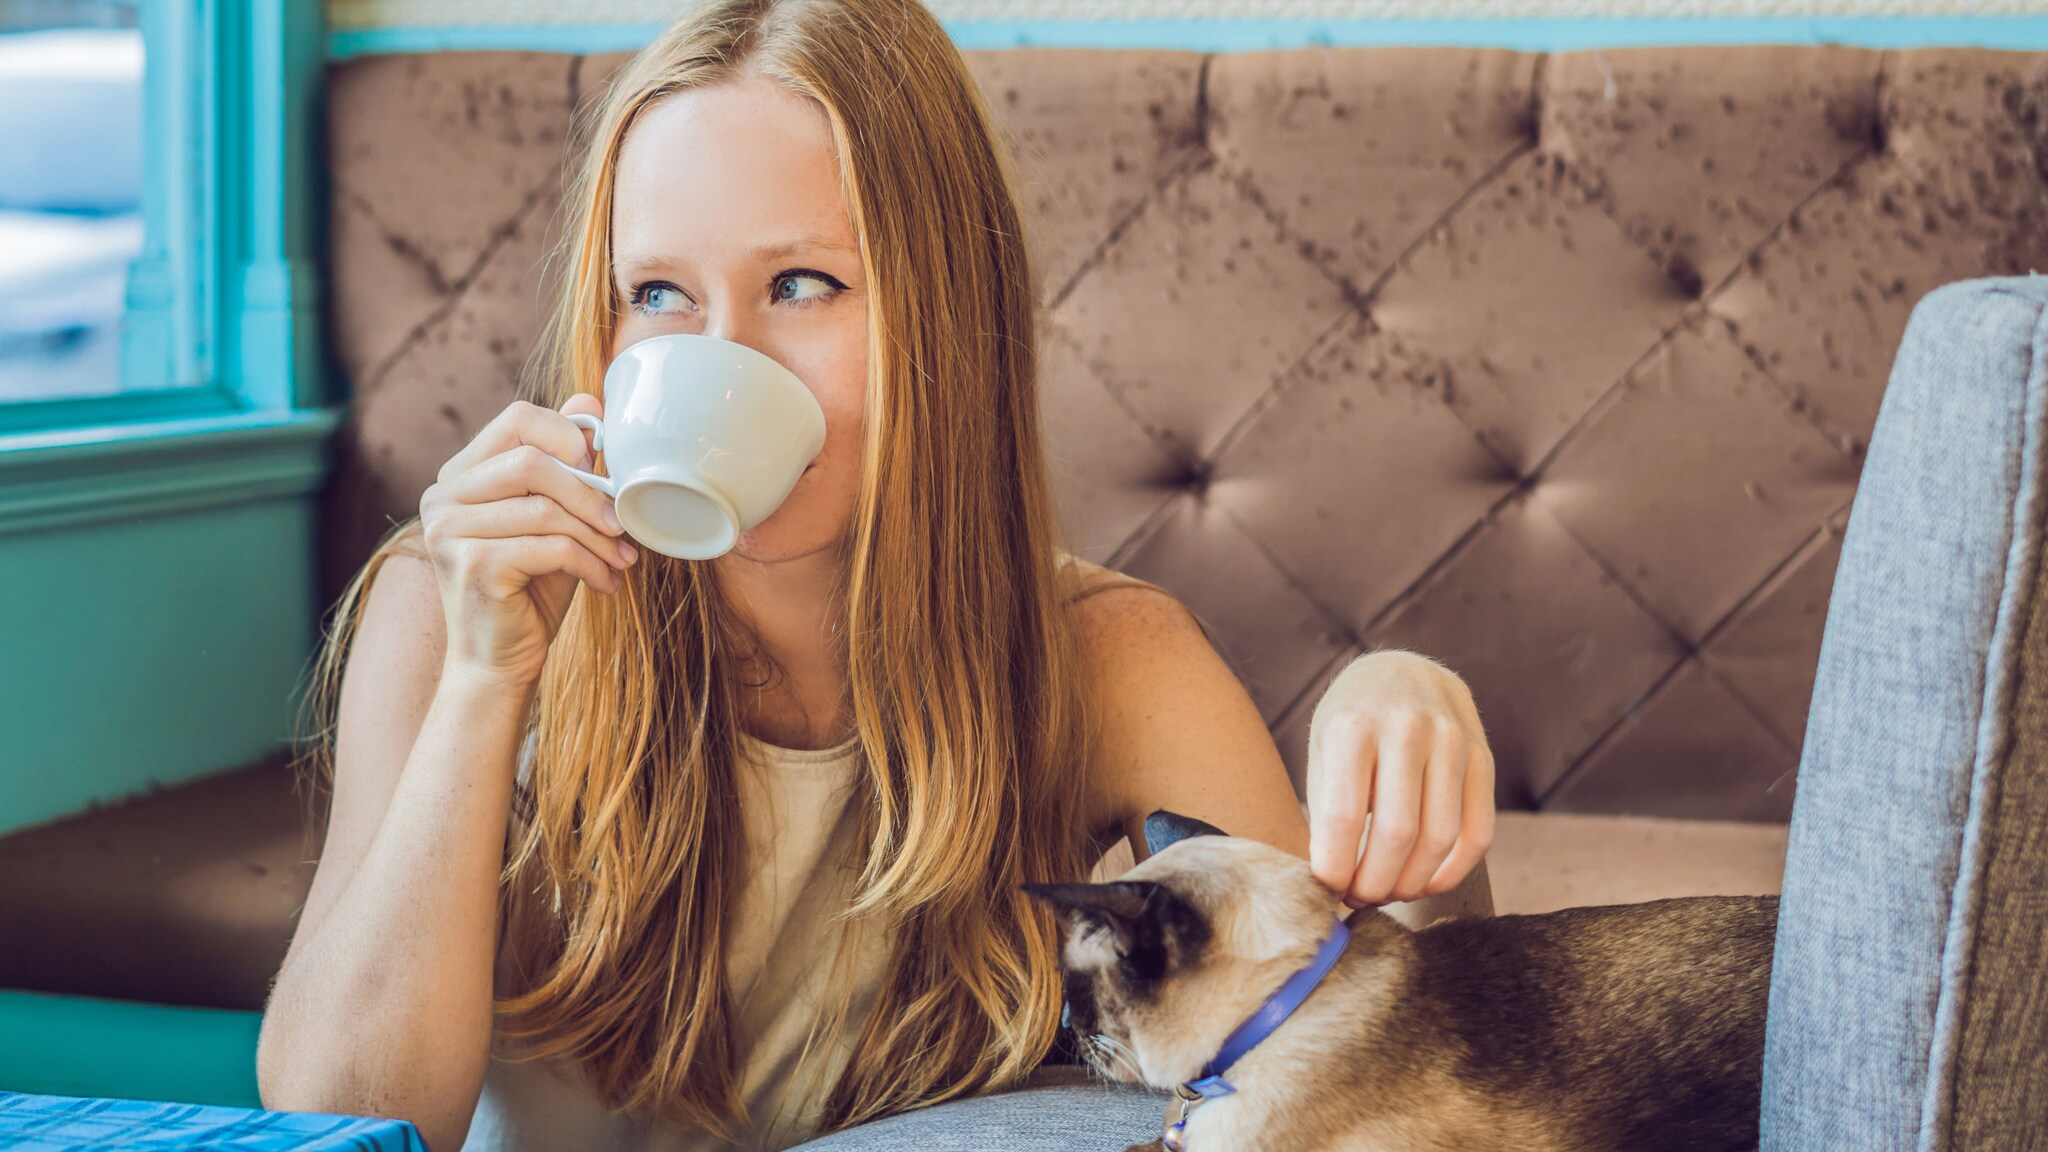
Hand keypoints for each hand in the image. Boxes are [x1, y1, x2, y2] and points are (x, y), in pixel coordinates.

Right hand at [418, 394, 638, 686]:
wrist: (499, 663)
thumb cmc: (531, 588)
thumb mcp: (555, 519)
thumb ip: (566, 464)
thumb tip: (590, 402)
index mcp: (461, 474)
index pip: (517, 419)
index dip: (569, 436)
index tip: (604, 472)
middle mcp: (443, 495)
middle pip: (531, 461)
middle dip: (590, 492)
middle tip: (623, 524)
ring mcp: (448, 530)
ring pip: (545, 509)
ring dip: (598, 536)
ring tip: (622, 559)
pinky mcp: (470, 565)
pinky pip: (549, 547)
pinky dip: (590, 564)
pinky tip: (607, 582)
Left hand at [1304, 649, 1494, 907]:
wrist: (1401, 671)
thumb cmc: (1351, 723)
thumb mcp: (1323, 751)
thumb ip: (1326, 810)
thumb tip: (1329, 887)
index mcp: (1352, 726)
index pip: (1344, 817)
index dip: (1335, 870)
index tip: (1326, 892)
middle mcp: (1406, 728)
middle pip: (1397, 834)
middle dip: (1375, 884)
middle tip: (1359, 901)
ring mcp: (1451, 740)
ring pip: (1440, 839)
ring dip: (1412, 883)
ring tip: (1388, 893)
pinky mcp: (1482, 757)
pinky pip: (1478, 833)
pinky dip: (1452, 872)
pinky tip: (1426, 883)